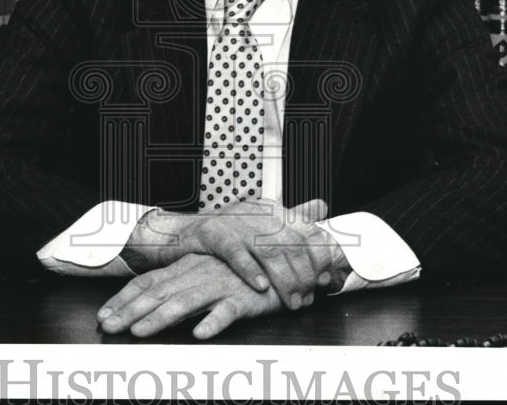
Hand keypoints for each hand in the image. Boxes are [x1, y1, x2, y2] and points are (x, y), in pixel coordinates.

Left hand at [98, 253, 293, 339]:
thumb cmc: (238, 273)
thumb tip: (150, 306)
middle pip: (159, 292)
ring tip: (140, 332)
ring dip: (161, 317)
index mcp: (186, 268)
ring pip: (186, 301)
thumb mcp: (204, 276)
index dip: (124, 298)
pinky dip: (213, 321)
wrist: (280, 261)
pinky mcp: (244, 298)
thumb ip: (179, 287)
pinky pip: (227, 310)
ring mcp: (220, 285)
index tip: (103, 315)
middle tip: (109, 327)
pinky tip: (200, 333)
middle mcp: (198, 274)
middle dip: (130, 310)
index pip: (148, 282)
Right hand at [123, 198, 336, 308]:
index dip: (318, 256)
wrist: (181, 233)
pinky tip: (261, 287)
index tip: (326, 279)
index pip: (304, 229)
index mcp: (269, 208)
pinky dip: (251, 271)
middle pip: (290, 242)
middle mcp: (254, 211)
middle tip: (309, 296)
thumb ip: (290, 220)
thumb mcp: (259, 223)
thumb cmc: (225, 234)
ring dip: (283, 278)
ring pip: (267, 249)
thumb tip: (322, 207)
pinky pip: (235, 253)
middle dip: (304, 273)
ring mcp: (233, 221)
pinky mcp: (212, 234)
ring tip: (292, 300)